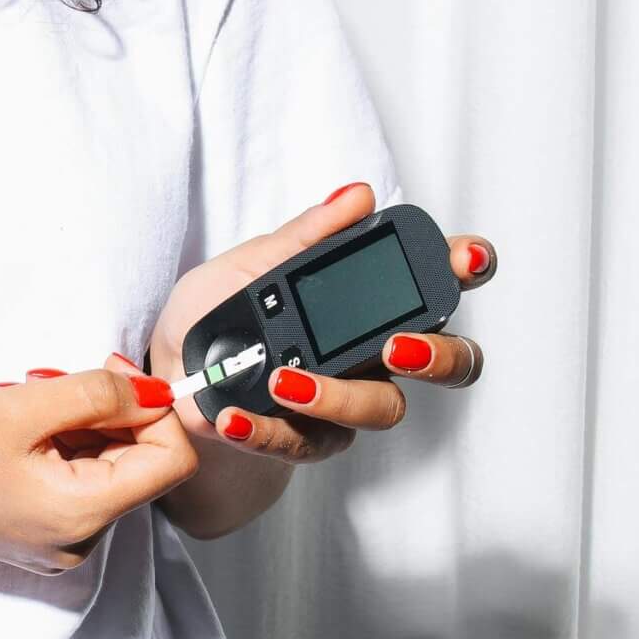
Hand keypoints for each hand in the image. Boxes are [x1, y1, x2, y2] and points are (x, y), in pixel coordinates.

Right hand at [0, 366, 196, 573]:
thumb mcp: (23, 405)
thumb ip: (100, 393)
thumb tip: (156, 392)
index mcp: (83, 516)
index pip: (170, 462)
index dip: (155, 409)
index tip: (114, 371)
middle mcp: (79, 541)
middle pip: (138, 465)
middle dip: (112, 411)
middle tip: (59, 377)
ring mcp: (56, 540)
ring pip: (105, 467)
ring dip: (81, 422)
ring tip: (28, 398)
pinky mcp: (34, 530)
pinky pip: (74, 479)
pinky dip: (60, 442)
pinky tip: (21, 422)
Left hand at [149, 180, 494, 465]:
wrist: (170, 378)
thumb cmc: (216, 315)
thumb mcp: (247, 266)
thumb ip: (304, 236)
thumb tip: (357, 196)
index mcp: (370, 299)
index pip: (437, 281)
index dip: (467, 268)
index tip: (466, 258)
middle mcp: (377, 353)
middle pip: (451, 361)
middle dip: (438, 355)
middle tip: (398, 346)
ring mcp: (352, 400)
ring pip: (384, 409)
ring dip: (338, 395)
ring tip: (284, 380)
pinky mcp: (313, 441)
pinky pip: (308, 442)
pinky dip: (269, 430)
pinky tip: (235, 417)